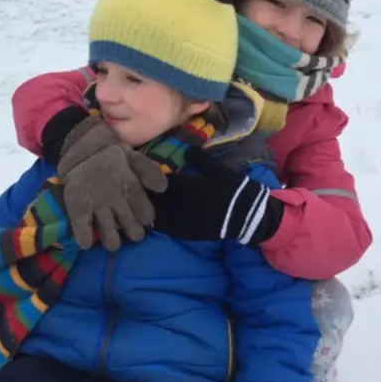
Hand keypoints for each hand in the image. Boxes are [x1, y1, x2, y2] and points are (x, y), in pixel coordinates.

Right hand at [57, 116, 167, 249]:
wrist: (81, 147)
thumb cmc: (112, 156)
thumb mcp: (134, 157)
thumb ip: (149, 172)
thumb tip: (163, 188)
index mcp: (129, 183)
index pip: (144, 208)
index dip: (146, 217)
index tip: (146, 220)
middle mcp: (114, 196)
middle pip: (128, 223)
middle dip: (133, 232)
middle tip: (133, 233)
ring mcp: (95, 203)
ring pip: (108, 231)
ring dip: (112, 240)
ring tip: (114, 243)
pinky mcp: (77, 206)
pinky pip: (81, 226)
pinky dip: (84, 236)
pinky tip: (87, 243)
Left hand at [151, 147, 283, 246]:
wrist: (246, 215)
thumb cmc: (234, 189)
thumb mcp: (219, 171)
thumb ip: (201, 160)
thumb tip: (187, 149)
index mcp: (190, 185)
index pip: (163, 181)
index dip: (150, 178)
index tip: (139, 174)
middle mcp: (183, 203)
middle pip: (157, 199)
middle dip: (146, 194)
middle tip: (134, 190)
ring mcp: (185, 220)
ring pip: (159, 214)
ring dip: (149, 210)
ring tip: (139, 205)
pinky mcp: (189, 232)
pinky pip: (168, 229)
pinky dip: (159, 224)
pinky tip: (153, 221)